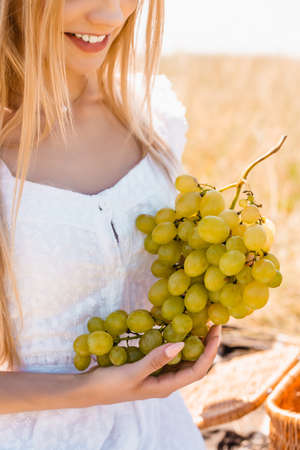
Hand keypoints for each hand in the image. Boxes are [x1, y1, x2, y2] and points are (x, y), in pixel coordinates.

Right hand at [80, 325, 220, 405]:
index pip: (198, 369)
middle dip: (206, 343)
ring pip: (182, 356)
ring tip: (197, 320)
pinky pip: (167, 351)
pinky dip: (172, 337)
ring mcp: (158, 373)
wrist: (88, 390)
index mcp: (166, 386)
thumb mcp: (132, 373)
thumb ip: (155, 360)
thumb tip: (181, 344)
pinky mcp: (149, 365)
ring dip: (192, 339)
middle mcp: (166, 380)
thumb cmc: (110, 385)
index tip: (216, 330)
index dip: (210, 350)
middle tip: (211, 321)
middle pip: (194, 362)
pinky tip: (170, 323)